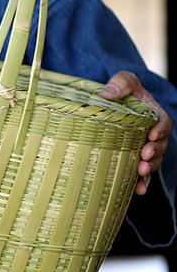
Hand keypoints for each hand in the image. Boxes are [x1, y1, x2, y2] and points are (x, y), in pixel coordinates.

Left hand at [100, 71, 170, 195]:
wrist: (108, 104)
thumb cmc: (120, 91)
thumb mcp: (124, 81)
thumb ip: (121, 82)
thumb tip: (107, 93)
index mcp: (153, 115)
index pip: (163, 123)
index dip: (160, 130)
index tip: (152, 134)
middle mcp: (150, 134)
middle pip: (160, 146)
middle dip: (155, 152)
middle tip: (145, 155)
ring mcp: (142, 149)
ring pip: (152, 162)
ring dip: (149, 168)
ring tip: (141, 171)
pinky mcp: (131, 161)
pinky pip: (141, 175)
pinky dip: (141, 183)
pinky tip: (137, 190)